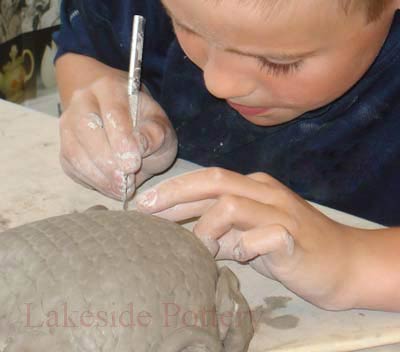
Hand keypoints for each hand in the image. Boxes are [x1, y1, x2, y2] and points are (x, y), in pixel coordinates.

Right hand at [59, 75, 176, 199]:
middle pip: (87, 130)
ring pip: (75, 152)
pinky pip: (72, 167)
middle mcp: (83, 101)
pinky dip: (92, 181)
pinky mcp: (64, 148)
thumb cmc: (145, 125)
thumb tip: (140, 145)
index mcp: (110, 88)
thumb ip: (155, 134)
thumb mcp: (160, 127)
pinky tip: (111, 187)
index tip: (134, 164)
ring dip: (99, 176)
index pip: (112, 113)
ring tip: (122, 189)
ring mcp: (69, 124)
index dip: (122, 141)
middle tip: (126, 182)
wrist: (126, 125)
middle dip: (108, 161)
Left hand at [135, 168, 357, 309]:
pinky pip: (261, 236)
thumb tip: (189, 232)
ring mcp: (280, 211)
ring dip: (207, 227)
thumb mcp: (249, 234)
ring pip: (231, 204)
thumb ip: (223, 229)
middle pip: (213, 181)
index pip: (206, 180)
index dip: (173, 191)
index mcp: (253, 187)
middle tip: (146, 209)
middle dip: (174, 194)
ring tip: (205, 249)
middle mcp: (264, 191)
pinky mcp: (292, 237)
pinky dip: (243, 248)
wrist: (343, 262)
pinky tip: (241, 257)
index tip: (145, 204)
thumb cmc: (292, 247)